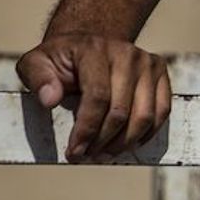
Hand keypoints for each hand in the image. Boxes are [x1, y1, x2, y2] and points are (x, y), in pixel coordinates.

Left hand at [16, 34, 170, 161]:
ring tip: (107, 152)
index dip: (87, 130)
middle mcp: (126, 54)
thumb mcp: (37, 63)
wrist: (90, 44)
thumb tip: (49, 99)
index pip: (97, 97)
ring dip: (125, 143)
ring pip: (144, 117)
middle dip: (104, 141)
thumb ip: (37, 78)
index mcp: (94, 49)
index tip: (75, 151)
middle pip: (121, 111)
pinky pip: (162, 113)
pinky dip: (146, 134)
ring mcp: (147, 64)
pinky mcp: (161, 75)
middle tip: (89, 155)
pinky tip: (128, 143)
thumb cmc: (63, 60)